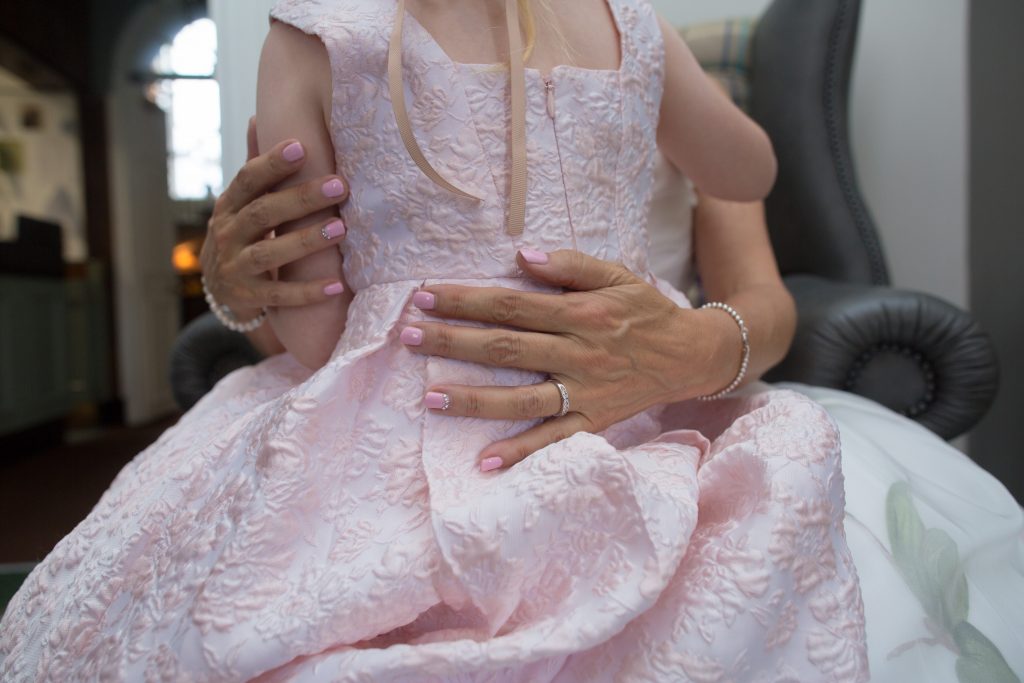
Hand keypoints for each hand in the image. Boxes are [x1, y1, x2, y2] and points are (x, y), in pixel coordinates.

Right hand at [200, 117, 350, 317]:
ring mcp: (236, 268)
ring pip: (269, 253)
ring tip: (342, 229)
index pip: (248, 179)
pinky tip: (336, 285)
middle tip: (340, 185)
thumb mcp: (242, 203)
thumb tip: (258, 116)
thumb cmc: (243, 235)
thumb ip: (255, 167)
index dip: (272, 163)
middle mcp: (227, 234)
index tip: (301, 146)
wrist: (221, 291)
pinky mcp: (248, 298)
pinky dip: (307, 292)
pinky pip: (279, 296)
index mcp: (229, 206)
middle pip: (264, 212)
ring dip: (306, 241)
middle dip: (302, 198)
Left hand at [401, 249, 740, 470]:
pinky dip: (521, 453)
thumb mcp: (617, 275)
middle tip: (408, 336)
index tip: (426, 294)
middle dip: (453, 341)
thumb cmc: (646, 311)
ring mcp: (585, 393)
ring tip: (430, 395)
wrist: (691, 356)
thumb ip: (571, 265)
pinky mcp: (594, 422)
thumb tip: (522, 255)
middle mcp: (580, 353)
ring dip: (474, 398)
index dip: (467, 300)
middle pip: (506, 348)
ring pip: (521, 397)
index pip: (512, 305)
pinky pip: (554, 441)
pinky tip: (485, 462)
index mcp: (582, 313)